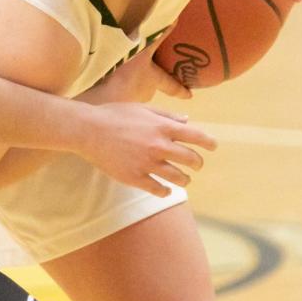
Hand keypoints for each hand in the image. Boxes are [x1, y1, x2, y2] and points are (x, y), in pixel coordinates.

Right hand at [80, 102, 216, 194]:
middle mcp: (158, 145)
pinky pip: (158, 189)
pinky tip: (166, 190)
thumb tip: (187, 121)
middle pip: (190, 159)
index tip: (213, 146)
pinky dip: (165, 191)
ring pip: (178, 177)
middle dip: (198, 163)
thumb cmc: (114, 115)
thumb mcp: (142, 109)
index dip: (209, 142)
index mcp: (162, 127)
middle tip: (197, 165)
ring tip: (184, 179)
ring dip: (185, 179)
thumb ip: (166, 115)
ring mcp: (147, 163)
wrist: (88, 130)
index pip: (196, 136)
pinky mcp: (135, 177)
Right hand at [83, 39, 191, 103]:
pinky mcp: (114, 105)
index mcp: (154, 81)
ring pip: (135, 93)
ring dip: (133, 87)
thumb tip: (175, 18)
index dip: (181, 90)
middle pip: (152, 88)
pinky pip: (119, 96)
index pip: (172, 87)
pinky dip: (117, 90)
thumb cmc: (126, 76)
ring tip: (125, 79)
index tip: (190, 96)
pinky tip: (108, 84)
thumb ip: (157, 36)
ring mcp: (129, 101)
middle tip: (151, 80)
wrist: (102, 98)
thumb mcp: (142, 51)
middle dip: (152, 84)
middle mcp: (144, 93)